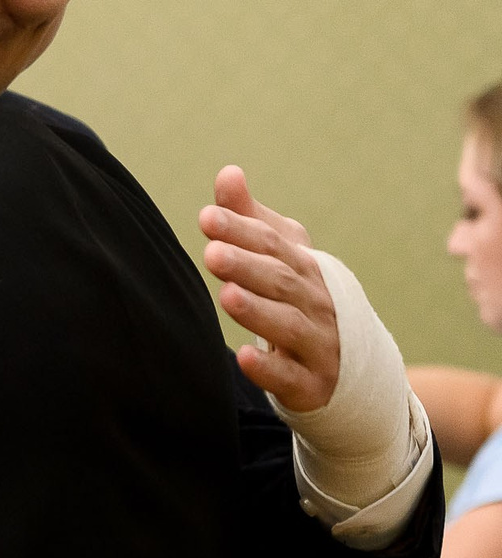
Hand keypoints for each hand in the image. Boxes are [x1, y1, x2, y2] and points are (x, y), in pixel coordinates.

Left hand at [201, 166, 337, 412]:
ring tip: (227, 295)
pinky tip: (244, 357)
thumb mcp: (283, 259)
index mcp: (306, 269)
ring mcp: (318, 345)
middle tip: (212, 253)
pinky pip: (290, 377)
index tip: (206, 217)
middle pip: (280, 281)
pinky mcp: (310, 384)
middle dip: (247, 266)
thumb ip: (252, 220)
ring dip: (257, 311)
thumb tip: (228, 173)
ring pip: (287, 326)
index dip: (241, 230)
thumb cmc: (304, 302)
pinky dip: (269, 368)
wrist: (351, 368)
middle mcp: (317, 303)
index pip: (273, 246)